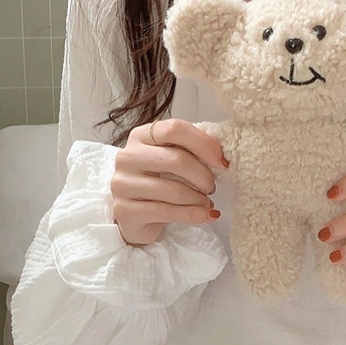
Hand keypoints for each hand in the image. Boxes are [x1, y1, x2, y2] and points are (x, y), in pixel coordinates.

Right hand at [111, 118, 228, 246]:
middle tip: (212, 186)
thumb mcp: (171, 160)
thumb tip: (220, 156)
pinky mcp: (125, 210)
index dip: (204, 144)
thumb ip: (190, 151)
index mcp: (141, 136)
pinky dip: (193, 215)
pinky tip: (205, 215)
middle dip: (203, 176)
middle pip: (177, 160)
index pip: (175, 129)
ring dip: (199, 199)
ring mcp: (123, 184)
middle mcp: (128, 157)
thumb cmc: (157, 183)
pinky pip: (168, 212)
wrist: (133, 215)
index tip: (221, 161)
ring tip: (207, 203)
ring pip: (174, 190)